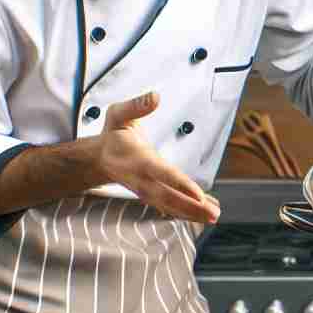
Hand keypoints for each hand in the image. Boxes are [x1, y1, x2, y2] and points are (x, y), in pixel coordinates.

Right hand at [97, 92, 221, 222]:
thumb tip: (155, 97)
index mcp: (138, 159)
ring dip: (192, 213)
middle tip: (213, 213)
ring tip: (213, 216)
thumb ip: (136, 106)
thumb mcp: (119, 114)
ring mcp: (145, 190)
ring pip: (170, 205)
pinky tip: (203, 214)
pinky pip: (169, 206)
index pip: (162, 173)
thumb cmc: (112, 134)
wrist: (98, 158)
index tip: (198, 194)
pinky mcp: (150, 194)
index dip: (180, 184)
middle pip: (169, 196)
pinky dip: (186, 212)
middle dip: (192, 206)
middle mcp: (142, 178)